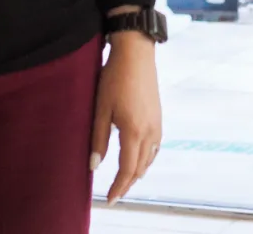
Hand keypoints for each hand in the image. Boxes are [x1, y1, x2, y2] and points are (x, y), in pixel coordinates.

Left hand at [90, 33, 162, 201]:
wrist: (136, 53)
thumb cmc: (114, 79)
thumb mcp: (100, 109)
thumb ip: (98, 140)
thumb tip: (94, 166)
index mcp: (133, 131)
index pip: (127, 169)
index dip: (119, 187)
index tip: (111, 199)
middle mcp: (150, 131)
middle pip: (140, 167)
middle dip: (128, 183)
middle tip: (116, 195)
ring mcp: (157, 123)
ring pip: (150, 158)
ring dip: (138, 172)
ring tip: (126, 180)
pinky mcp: (159, 116)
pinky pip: (155, 146)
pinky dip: (147, 158)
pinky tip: (141, 158)